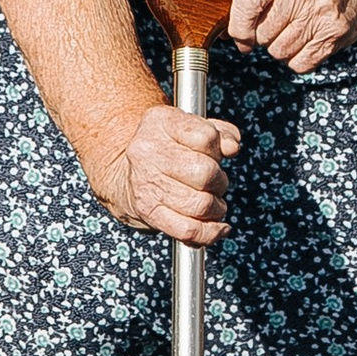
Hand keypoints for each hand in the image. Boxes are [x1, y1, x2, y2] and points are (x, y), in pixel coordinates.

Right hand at [94, 99, 240, 243]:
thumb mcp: (189, 128)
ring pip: (201, 204)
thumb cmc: (165, 149)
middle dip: (220, 182)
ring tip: (213, 203)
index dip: (218, 149)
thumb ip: (219, 132)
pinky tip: (218, 227)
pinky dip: (210, 233)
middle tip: (214, 183)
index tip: (213, 155)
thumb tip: (231, 147)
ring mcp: (147, 183)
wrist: (125, 174)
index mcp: (160, 122)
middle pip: (206, 173)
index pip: (207, 137)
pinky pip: (188, 230)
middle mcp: (148, 151)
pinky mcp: (149, 212)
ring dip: (217, 207)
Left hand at [226, 0, 356, 74]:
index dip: (237, 27)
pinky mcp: (335, 33)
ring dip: (279, 47)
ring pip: (279, 51)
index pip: (246, 4)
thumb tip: (222, 19)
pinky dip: (296, 58)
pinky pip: (300, 63)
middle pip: (262, 33)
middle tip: (275, 25)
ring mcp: (322, 11)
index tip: (239, 35)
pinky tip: (305, 39)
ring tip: (292, 29)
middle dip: (261, 36)